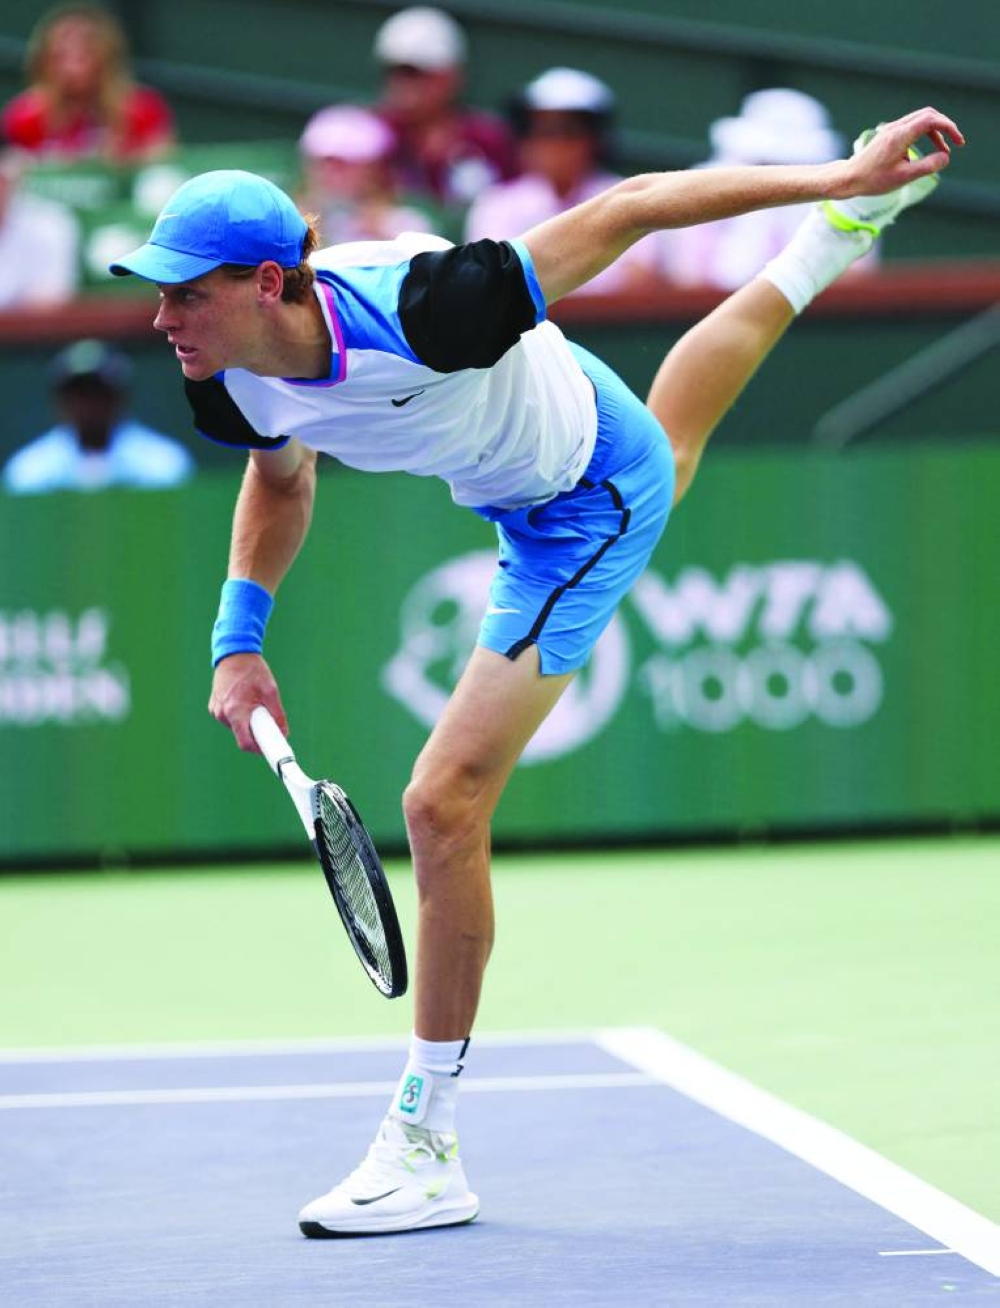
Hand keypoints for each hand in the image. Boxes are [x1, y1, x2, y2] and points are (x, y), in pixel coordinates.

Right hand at [209, 652, 287, 751]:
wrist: (234, 654)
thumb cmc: (253, 671)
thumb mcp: (270, 691)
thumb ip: (277, 714)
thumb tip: (284, 733)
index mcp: (235, 711)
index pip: (245, 743)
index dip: (259, 749)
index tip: (269, 750)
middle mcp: (222, 713)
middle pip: (241, 735)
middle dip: (256, 733)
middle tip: (268, 723)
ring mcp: (216, 711)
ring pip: (236, 727)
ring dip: (247, 723)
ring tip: (255, 705)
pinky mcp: (214, 707)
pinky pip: (229, 719)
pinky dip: (239, 716)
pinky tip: (244, 701)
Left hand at [835, 106, 963, 199]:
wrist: (849, 178)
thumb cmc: (873, 180)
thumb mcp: (903, 177)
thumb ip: (927, 166)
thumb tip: (945, 157)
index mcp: (900, 135)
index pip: (931, 120)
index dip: (949, 127)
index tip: (958, 142)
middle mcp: (896, 128)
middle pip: (928, 115)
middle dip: (945, 126)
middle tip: (956, 143)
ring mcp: (891, 129)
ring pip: (920, 120)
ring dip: (935, 132)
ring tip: (943, 151)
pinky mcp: (889, 134)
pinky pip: (912, 127)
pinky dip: (924, 134)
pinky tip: (927, 151)